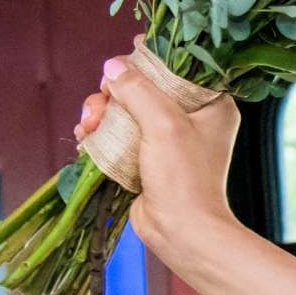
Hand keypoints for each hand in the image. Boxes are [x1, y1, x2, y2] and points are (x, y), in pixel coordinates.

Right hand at [73, 52, 243, 260]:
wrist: (181, 232)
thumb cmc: (183, 178)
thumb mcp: (163, 123)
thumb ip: (138, 89)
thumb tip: (113, 66)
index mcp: (211, 104)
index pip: (176, 66)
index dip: (145, 62)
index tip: (123, 70)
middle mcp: (191, 117)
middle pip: (142, 85)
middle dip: (112, 93)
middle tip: (99, 110)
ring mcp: (167, 138)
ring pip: (124, 108)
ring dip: (100, 113)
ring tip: (88, 129)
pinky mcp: (146, 156)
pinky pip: (118, 132)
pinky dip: (99, 133)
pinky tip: (85, 139)